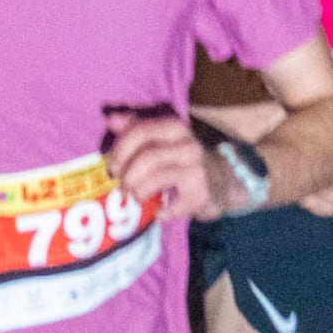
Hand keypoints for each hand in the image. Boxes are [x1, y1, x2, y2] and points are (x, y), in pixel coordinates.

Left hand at [105, 104, 221, 218]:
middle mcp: (188, 145)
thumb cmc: (181, 158)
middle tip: (121, 187)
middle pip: (149, 156)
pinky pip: (175, 205)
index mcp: (174, 128)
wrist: (221, 180)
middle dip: (129, 174)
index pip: (141, 131)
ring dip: (140, 191)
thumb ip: (136, 128)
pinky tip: (158, 213)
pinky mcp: (202, 194)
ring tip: (135, 197)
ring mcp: (197, 170)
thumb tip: (110, 119)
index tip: (112, 167)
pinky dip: (162, 212)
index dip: (121, 150)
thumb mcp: (162, 138)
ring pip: (160, 178)